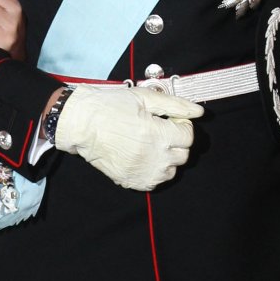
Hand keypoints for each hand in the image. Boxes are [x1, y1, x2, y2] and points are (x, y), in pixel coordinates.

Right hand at [54, 83, 201, 190]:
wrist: (80, 124)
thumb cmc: (110, 106)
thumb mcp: (144, 98)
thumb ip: (175, 105)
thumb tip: (199, 112)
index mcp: (158, 134)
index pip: (189, 137)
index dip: (182, 126)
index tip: (169, 121)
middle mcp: (154, 157)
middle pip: (183, 156)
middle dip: (176, 142)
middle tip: (160, 131)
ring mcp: (142, 172)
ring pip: (171, 171)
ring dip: (167, 159)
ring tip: (152, 145)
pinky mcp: (131, 181)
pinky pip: (155, 182)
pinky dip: (154, 171)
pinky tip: (143, 158)